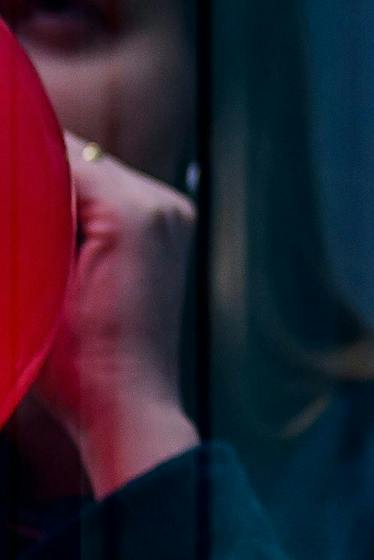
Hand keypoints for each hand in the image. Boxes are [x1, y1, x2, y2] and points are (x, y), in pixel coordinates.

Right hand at [31, 135, 200, 496]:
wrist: (124, 407)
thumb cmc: (74, 361)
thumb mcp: (30, 284)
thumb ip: (26, 216)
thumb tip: (16, 165)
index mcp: (129, 211)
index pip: (53, 152)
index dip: (13, 157)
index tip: (5, 171)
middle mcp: (161, 205)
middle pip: (75, 157)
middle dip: (29, 169)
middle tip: (15, 202)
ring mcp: (170, 218)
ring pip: (92, 174)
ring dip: (52, 187)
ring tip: (33, 230)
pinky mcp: (168, 232)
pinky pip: (111, 198)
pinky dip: (78, 206)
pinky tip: (56, 234)